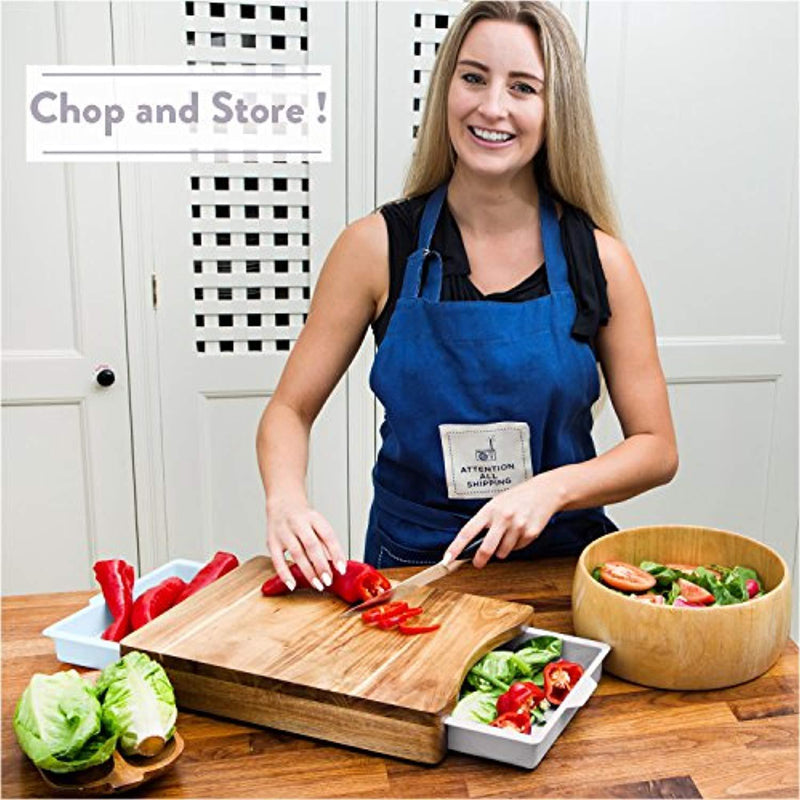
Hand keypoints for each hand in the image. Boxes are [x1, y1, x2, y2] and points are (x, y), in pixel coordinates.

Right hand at [266, 497, 346, 590]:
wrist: (282, 503)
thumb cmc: (303, 517)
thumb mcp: (317, 524)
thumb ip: (325, 543)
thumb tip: (336, 564)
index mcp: (314, 517)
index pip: (327, 535)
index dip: (336, 552)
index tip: (342, 569)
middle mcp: (298, 523)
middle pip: (312, 545)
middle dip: (321, 565)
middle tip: (328, 580)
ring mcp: (284, 532)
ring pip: (297, 553)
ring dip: (308, 571)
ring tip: (317, 585)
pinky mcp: (272, 542)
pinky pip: (277, 560)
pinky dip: (285, 573)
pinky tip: (292, 584)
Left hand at [444, 475, 564, 567]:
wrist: (544, 492)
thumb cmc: (517, 497)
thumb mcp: (496, 504)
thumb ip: (485, 521)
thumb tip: (473, 543)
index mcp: (489, 510)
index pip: (467, 532)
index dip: (456, 547)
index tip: (448, 558)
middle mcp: (502, 518)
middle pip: (486, 549)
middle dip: (480, 559)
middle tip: (478, 563)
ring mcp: (517, 526)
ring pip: (502, 552)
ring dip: (502, 550)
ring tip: (507, 535)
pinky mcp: (530, 533)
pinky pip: (517, 549)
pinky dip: (516, 545)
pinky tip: (520, 531)